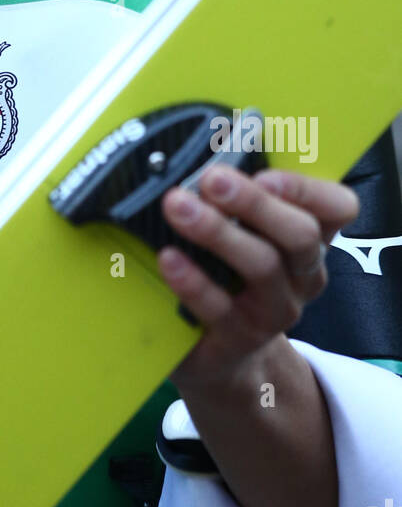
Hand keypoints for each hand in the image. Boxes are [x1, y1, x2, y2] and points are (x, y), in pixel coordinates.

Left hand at [158, 166, 359, 391]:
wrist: (221, 356)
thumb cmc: (229, 275)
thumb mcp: (242, 233)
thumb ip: (234, 196)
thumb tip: (197, 150)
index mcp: (309, 238)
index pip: (337, 208)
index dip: (307, 189)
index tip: (264, 174)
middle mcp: (302, 274)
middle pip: (298, 234)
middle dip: (254, 203)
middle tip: (211, 178)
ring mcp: (274, 310)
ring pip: (262, 266)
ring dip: (217, 231)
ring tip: (177, 206)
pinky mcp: (239, 339)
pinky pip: (219, 307)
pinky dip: (192, 279)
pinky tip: (168, 257)